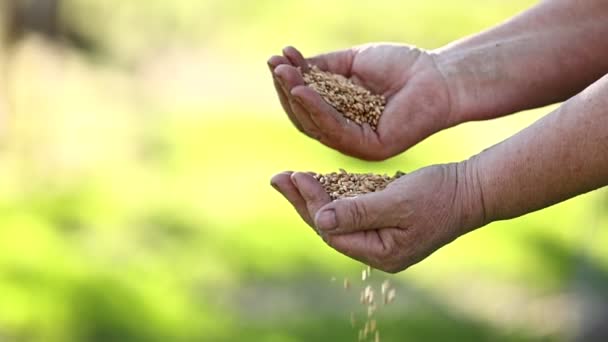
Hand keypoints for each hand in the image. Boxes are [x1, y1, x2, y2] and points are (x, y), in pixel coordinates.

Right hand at [267, 44, 453, 160]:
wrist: (439, 75)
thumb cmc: (400, 66)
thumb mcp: (352, 63)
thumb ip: (322, 68)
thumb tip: (286, 63)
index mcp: (340, 116)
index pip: (306, 105)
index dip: (289, 84)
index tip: (276, 59)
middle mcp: (345, 134)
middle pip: (305, 118)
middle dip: (287, 90)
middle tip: (275, 65)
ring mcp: (357, 144)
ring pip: (316, 125)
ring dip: (296, 99)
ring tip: (282, 73)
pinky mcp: (370, 149)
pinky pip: (336, 129)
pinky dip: (316, 109)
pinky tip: (302, 89)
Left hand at [270, 163, 483, 272]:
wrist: (473, 189)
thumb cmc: (440, 194)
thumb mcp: (398, 202)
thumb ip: (359, 213)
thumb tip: (320, 221)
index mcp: (381, 253)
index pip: (332, 231)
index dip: (310, 204)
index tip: (294, 175)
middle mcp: (378, 250)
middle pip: (330, 227)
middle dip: (303, 201)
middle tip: (279, 177)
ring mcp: (382, 238)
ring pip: (338, 217)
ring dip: (314, 197)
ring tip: (290, 177)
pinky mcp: (386, 222)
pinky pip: (352, 211)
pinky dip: (335, 195)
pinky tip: (319, 181)